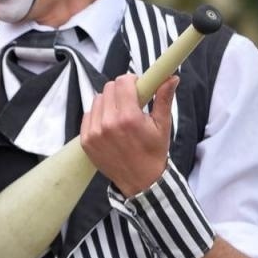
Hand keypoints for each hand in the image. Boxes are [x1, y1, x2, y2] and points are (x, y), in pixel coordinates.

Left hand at [80, 73, 178, 196]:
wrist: (140, 180)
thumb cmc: (153, 152)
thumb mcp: (163, 125)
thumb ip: (164, 98)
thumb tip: (171, 77)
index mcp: (129, 118)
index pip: (122, 82)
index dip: (131, 81)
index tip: (137, 87)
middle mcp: (108, 124)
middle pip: (109, 88)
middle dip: (121, 90)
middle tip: (131, 101)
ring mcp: (94, 133)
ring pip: (97, 100)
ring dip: (109, 101)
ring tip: (120, 114)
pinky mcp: (85, 140)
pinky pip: (88, 115)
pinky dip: (98, 114)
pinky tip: (110, 124)